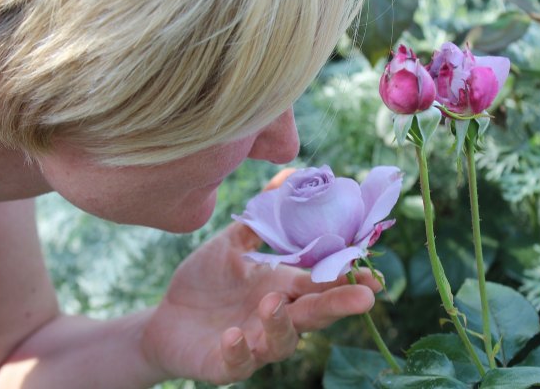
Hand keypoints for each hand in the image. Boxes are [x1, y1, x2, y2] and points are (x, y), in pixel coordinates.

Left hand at [141, 170, 381, 383]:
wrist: (166, 317)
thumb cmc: (206, 281)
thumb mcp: (231, 243)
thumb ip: (261, 217)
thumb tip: (289, 175)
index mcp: (282, 288)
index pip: (321, 283)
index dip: (347, 279)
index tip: (373, 275)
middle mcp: (276, 318)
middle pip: (314, 313)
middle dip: (339, 305)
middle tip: (365, 297)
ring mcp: (254, 343)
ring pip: (281, 342)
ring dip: (281, 324)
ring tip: (272, 302)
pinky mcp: (226, 364)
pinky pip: (238, 363)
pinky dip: (239, 351)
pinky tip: (232, 336)